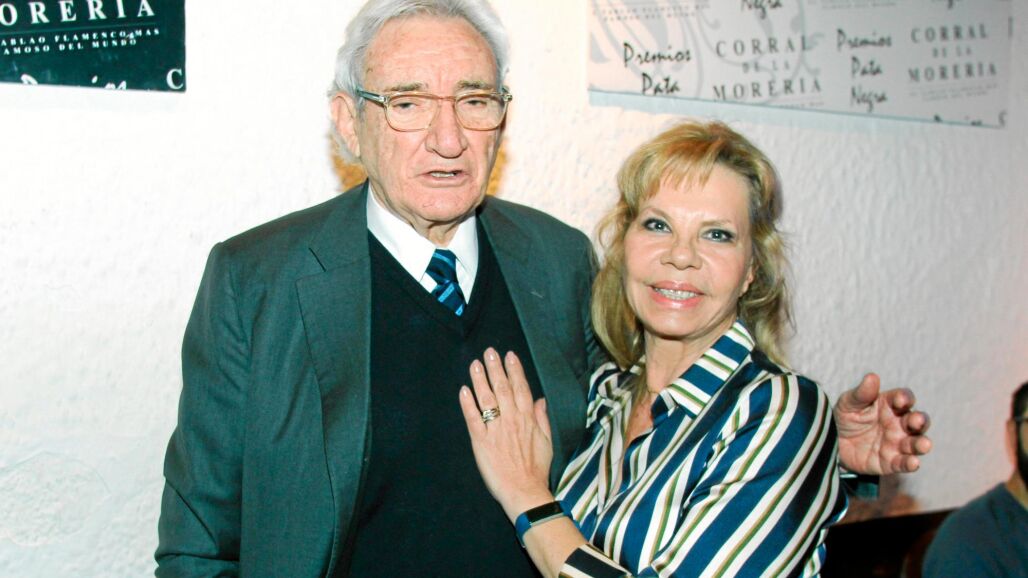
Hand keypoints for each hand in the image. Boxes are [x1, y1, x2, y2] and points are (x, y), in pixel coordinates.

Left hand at [459, 348, 555, 520]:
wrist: (525, 492)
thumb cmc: (537, 470)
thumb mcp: (547, 442)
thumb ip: (543, 419)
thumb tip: (541, 400)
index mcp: (528, 419)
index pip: (521, 388)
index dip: (514, 370)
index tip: (509, 355)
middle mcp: (512, 420)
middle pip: (503, 389)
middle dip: (496, 368)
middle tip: (489, 351)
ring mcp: (495, 430)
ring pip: (487, 399)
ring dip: (480, 379)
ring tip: (475, 364)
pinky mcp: (481, 442)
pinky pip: (473, 419)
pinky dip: (468, 404)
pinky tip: (464, 391)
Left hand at [834, 373, 932, 474]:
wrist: (832, 444)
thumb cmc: (844, 418)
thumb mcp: (848, 403)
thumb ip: (861, 393)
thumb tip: (872, 377)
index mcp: (889, 405)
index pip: (904, 399)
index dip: (904, 398)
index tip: (900, 400)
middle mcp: (899, 423)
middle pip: (917, 421)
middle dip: (920, 420)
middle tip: (917, 421)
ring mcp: (897, 443)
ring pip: (916, 443)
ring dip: (921, 443)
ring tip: (924, 444)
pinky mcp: (891, 462)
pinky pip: (903, 463)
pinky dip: (910, 463)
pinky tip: (913, 462)